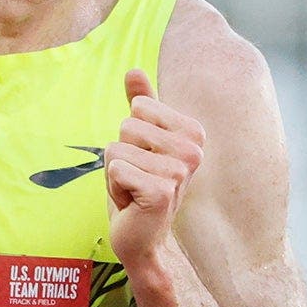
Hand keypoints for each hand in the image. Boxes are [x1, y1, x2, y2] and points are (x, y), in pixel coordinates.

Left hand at [106, 69, 204, 266]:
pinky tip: (131, 203)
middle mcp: (192, 150)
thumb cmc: (139, 186)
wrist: (143, 237)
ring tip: (134, 190)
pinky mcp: (161, 192)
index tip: (143, 159)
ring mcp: (179, 172)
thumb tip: (133, 69)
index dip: (129, 136)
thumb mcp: (139, 142)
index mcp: (192, 132)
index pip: (138, 107)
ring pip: (116, 149)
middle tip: (136, 178)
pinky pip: (115, 170)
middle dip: (120, 154)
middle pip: (126, 126)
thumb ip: (141, 104)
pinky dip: (113, 188)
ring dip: (115, 173)